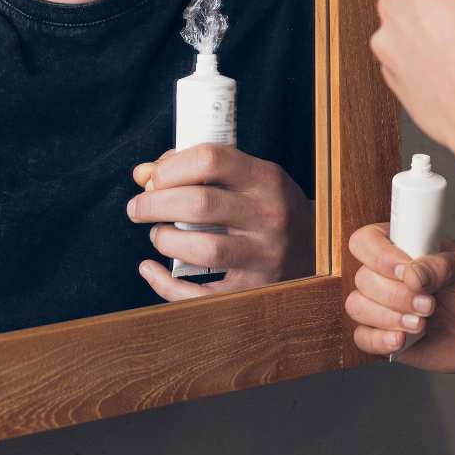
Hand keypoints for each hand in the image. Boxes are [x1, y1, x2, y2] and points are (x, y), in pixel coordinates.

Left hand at [127, 145, 315, 300]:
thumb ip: (196, 169)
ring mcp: (266, 257)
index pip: (211, 159)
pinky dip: (167, 285)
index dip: (172, 167)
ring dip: (165, 240)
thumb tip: (142, 174)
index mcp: (266, 179)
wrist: (317, 247)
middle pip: (200, 204)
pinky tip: (151, 270)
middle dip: (154, 204)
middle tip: (137, 208)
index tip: (154, 179)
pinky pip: (203, 295)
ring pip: (202, 248)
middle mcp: (270, 216)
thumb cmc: (266, 206)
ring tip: (158, 234)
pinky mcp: (255, 292)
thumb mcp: (245, 177)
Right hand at [345, 222, 454, 368]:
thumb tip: (411, 273)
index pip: (366, 241)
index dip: (378, 256)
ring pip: (357, 307)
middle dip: (395, 295)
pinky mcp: (389, 335)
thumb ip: (442, 266)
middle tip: (429, 304)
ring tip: (422, 323)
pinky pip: (363, 338)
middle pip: (362, 278)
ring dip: (388, 316)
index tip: (405, 270)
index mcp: (403, 247)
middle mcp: (389, 275)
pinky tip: (402, 340)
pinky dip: (377, 340)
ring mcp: (386, 306)